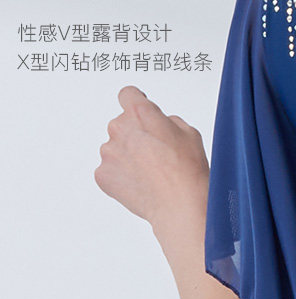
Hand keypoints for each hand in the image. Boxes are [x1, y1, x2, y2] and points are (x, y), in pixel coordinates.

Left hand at [94, 85, 209, 232]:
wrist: (179, 203)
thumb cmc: (187, 170)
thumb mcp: (189, 133)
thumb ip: (167, 121)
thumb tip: (160, 124)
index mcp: (141, 113)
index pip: (128, 94)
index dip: (136, 101)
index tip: (138, 107)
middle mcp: (120, 128)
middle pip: (122, 123)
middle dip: (136, 133)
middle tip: (155, 150)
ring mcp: (108, 152)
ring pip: (116, 147)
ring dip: (128, 155)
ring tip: (150, 170)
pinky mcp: (102, 174)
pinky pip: (110, 168)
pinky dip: (122, 174)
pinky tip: (141, 181)